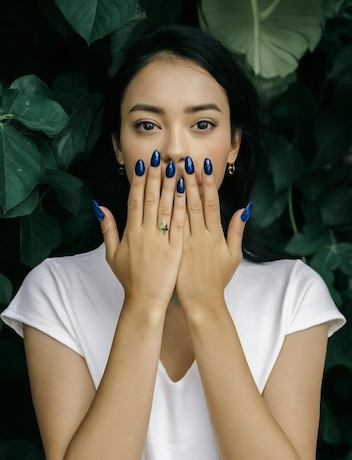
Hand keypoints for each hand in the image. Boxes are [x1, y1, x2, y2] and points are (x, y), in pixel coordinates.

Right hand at [98, 154, 185, 310]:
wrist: (145, 301)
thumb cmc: (129, 279)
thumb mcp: (111, 254)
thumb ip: (107, 228)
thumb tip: (99, 206)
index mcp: (130, 233)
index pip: (134, 200)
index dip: (138, 181)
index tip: (143, 164)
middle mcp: (145, 233)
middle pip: (150, 199)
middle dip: (155, 177)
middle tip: (159, 158)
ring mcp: (161, 240)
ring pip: (166, 207)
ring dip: (170, 185)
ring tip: (174, 167)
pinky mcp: (176, 248)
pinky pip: (179, 223)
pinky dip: (182, 206)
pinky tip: (186, 191)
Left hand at [175, 157, 248, 309]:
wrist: (201, 303)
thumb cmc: (217, 279)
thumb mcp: (233, 255)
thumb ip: (237, 230)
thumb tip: (244, 208)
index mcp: (214, 235)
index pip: (210, 203)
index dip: (207, 184)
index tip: (204, 166)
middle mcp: (199, 236)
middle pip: (193, 203)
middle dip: (189, 181)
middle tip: (184, 161)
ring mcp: (183, 243)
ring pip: (178, 212)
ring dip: (174, 191)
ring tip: (169, 171)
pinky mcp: (171, 250)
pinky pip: (166, 227)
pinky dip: (163, 211)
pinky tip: (158, 196)